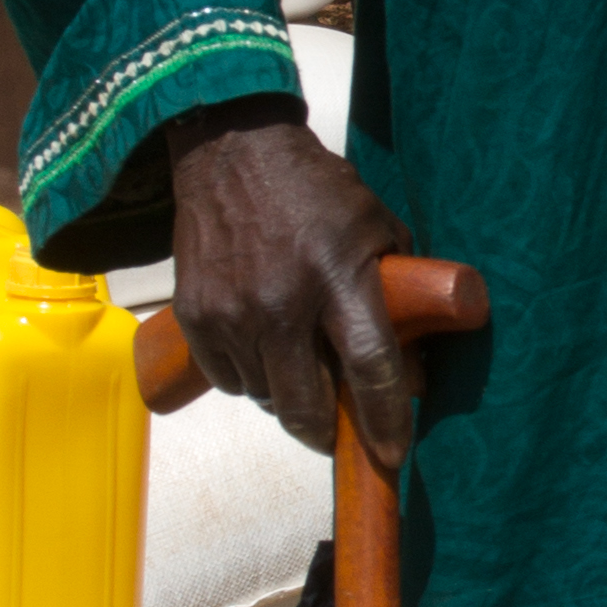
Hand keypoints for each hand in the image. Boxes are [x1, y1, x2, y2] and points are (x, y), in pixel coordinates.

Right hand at [163, 104, 420, 467]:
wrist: (232, 151)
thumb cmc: (316, 190)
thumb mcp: (376, 226)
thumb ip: (396, 292)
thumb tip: (411, 365)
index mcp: (337, 277)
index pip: (369, 367)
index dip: (386, 419)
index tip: (394, 455)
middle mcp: (282, 303)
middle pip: (306, 405)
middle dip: (327, 433)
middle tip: (340, 432)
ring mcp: (233, 312)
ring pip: (266, 397)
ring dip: (288, 398)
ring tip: (301, 370)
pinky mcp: (195, 315)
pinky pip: (228, 380)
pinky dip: (249, 379)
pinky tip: (264, 352)